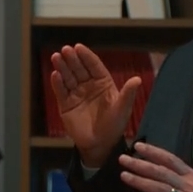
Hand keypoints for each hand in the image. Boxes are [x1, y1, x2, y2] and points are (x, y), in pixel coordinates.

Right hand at [49, 44, 141, 166]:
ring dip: (62, 67)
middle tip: (65, 49)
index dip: (86, 56)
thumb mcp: (122, 109)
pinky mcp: (65, 105)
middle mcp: (88, 85)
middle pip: (79, 69)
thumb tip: (137, 79)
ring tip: (56, 57)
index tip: (78, 47)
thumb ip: (128, 94)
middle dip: (72, 59)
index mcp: (103, 83)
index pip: (94, 66)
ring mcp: (76, 94)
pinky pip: (61, 91)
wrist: (100, 144)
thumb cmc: (114, 125)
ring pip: (68, 77)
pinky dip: (57, 83)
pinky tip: (55, 74)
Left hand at [119, 141, 192, 191]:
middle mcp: (187, 185)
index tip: (138, 146)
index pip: (170, 160)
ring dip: (140, 181)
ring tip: (124, 175)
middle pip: (160, 172)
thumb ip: (187, 180)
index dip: (153, 152)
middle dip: (140, 164)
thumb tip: (170, 175)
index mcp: (192, 176)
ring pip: (159, 188)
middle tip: (123, 158)